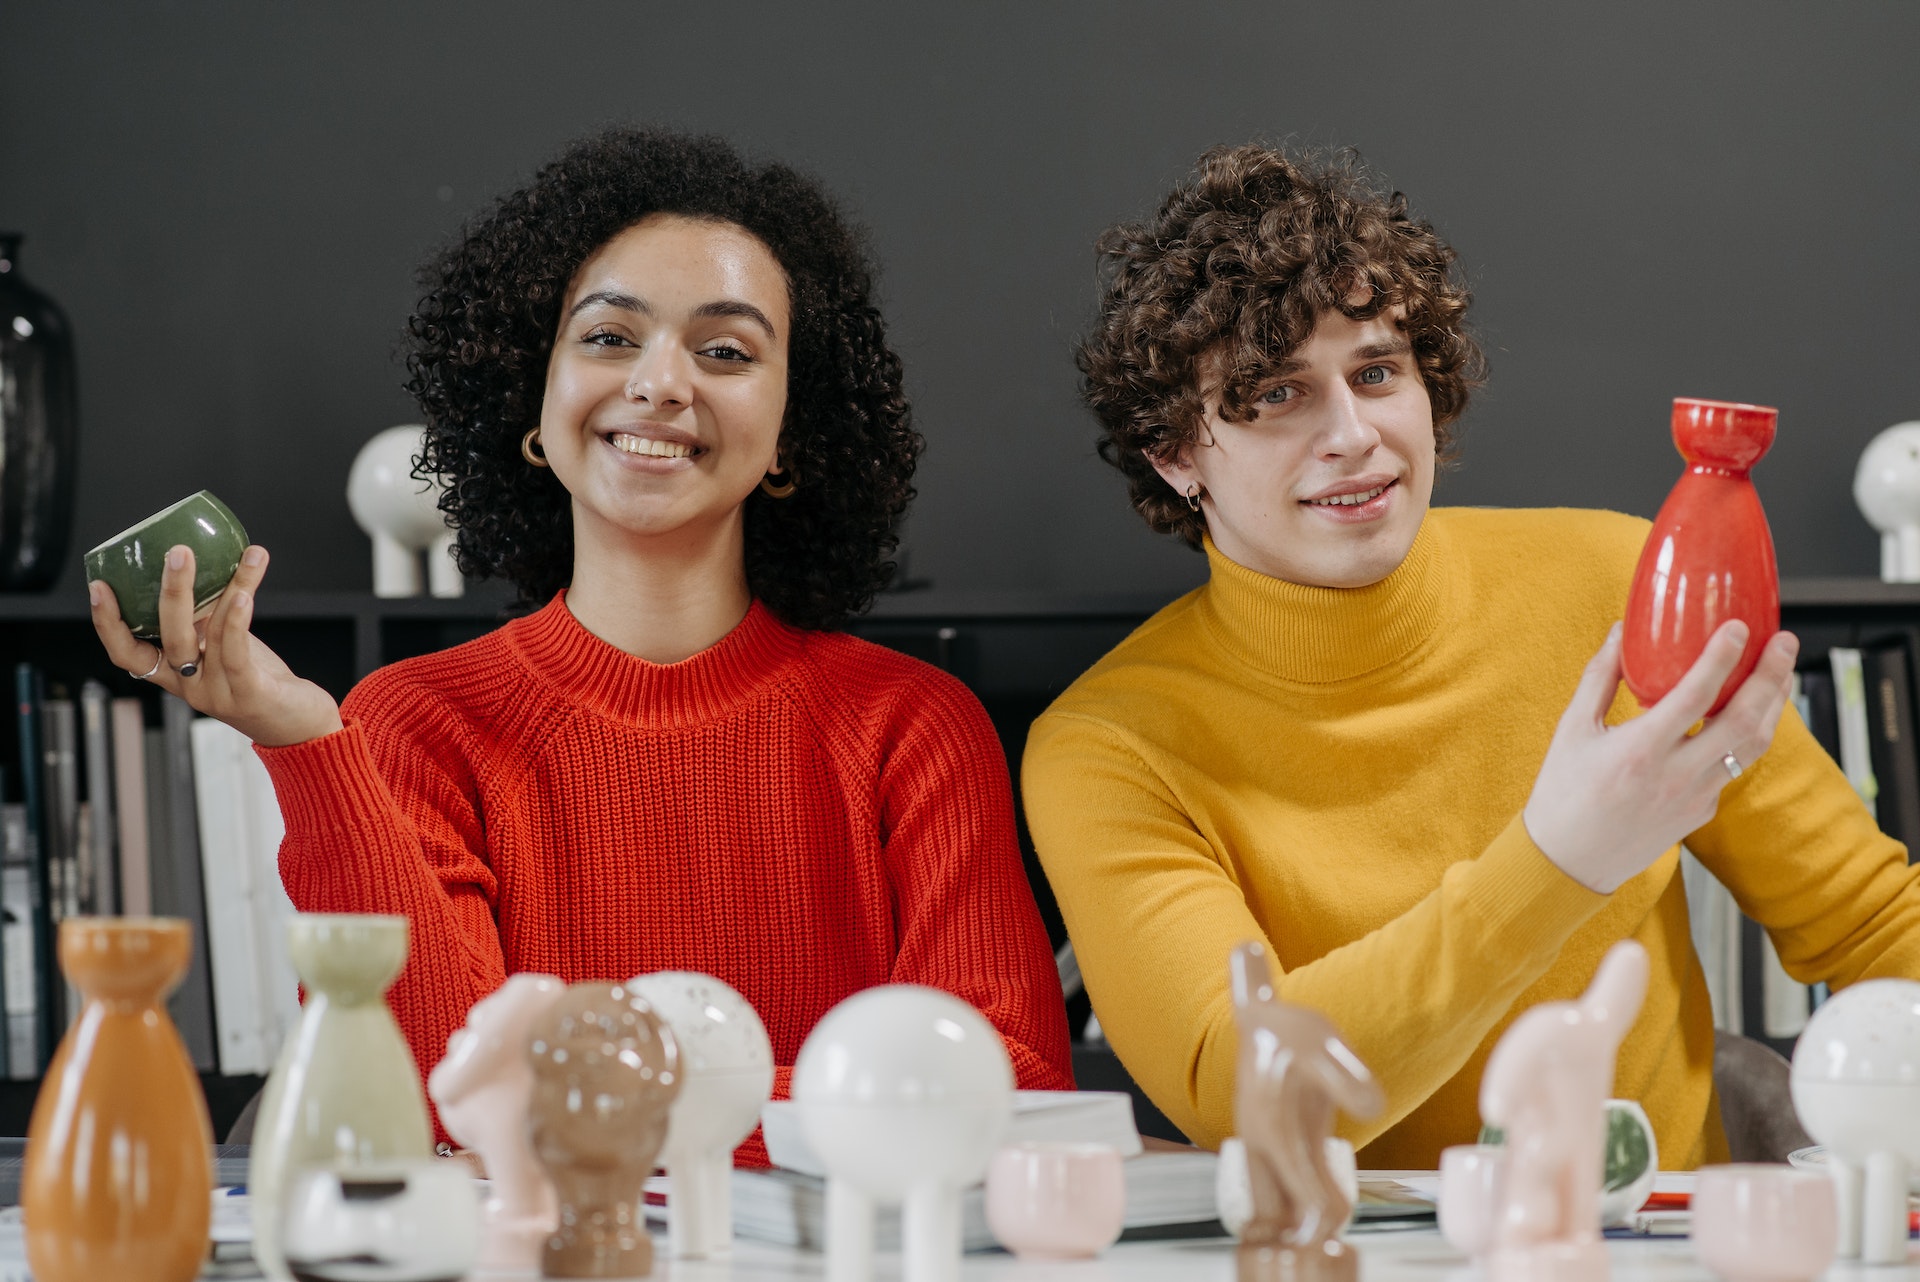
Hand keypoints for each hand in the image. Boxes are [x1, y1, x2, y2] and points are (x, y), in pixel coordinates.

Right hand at [89, 544, 344, 747]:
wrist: (299, 725)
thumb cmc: (258, 680)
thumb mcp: (222, 649)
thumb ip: (207, 620)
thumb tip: (201, 568)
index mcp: (174, 673)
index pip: (126, 652)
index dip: (108, 622)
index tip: (99, 586)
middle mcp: (189, 685)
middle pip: (168, 637)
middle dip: (170, 593)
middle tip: (177, 553)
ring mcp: (217, 691)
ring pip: (211, 635)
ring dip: (228, 589)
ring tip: (246, 556)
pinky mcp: (248, 694)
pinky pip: (235, 654)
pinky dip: (238, 622)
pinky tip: (244, 595)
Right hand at [1523, 620, 1799, 893]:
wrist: (1568, 863)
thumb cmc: (1561, 796)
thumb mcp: (1571, 730)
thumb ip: (1600, 678)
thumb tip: (1622, 633)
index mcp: (1639, 752)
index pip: (1694, 696)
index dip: (1721, 658)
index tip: (1738, 627)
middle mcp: (1675, 776)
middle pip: (1744, 721)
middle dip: (1771, 677)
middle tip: (1783, 642)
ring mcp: (1695, 797)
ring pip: (1752, 747)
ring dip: (1773, 707)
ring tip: (1779, 674)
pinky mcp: (1702, 812)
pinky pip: (1732, 768)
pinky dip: (1744, 737)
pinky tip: (1742, 716)